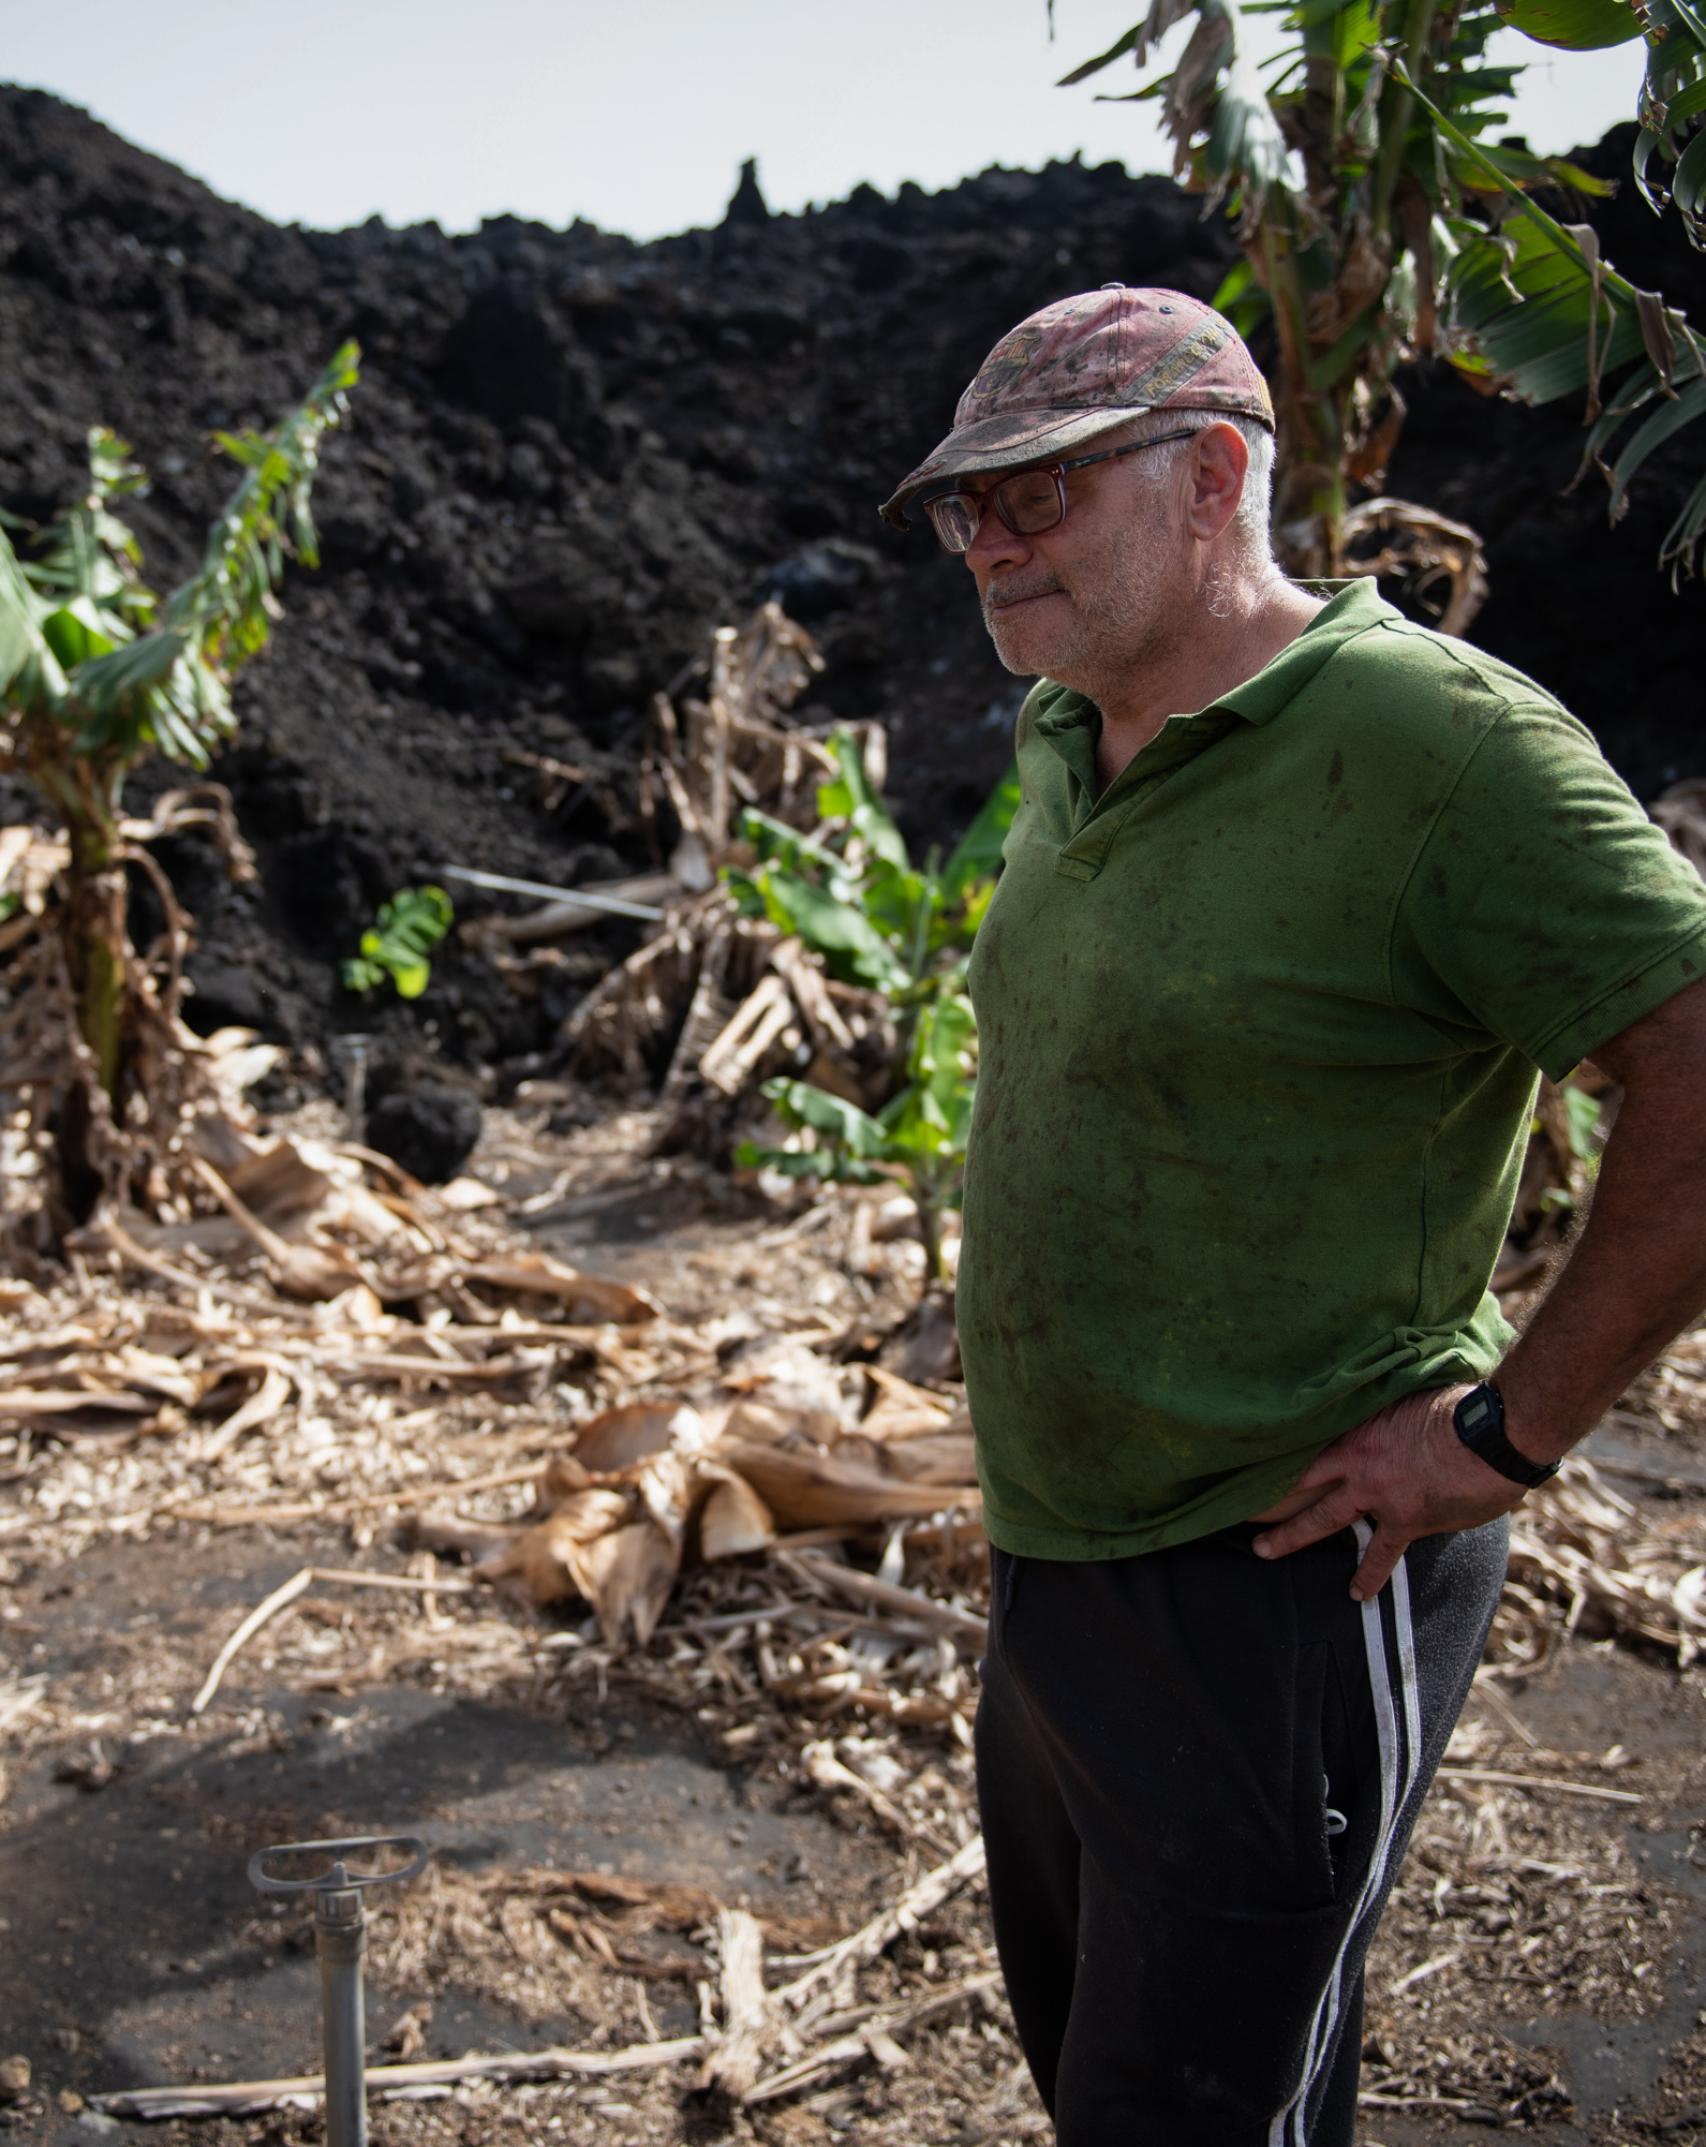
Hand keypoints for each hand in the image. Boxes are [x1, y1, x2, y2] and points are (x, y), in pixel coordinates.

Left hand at [1251, 1385, 1530, 1600]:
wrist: (1493, 1437)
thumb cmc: (1458, 1407)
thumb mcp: (1409, 1397)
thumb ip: (1386, 1411)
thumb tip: (1377, 1410)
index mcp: (1355, 1430)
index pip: (1304, 1446)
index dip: (1273, 1456)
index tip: (1243, 1464)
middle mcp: (1357, 1465)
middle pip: (1297, 1484)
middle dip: (1264, 1497)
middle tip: (1231, 1510)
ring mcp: (1377, 1497)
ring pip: (1321, 1520)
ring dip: (1290, 1536)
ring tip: (1262, 1551)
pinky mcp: (1406, 1522)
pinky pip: (1381, 1554)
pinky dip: (1369, 1575)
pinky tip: (1356, 1593)